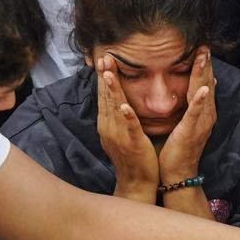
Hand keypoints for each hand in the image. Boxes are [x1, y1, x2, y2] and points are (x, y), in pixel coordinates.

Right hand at [95, 56, 158, 195]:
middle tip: (105, 56)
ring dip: (112, 90)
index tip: (103, 58)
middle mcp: (109, 127)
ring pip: (114, 108)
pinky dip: (127, 116)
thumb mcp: (120, 132)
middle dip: (105, 76)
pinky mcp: (133, 144)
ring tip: (109, 72)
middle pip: (106, 97)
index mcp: (107, 123)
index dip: (103, 77)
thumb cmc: (132, 157)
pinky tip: (124, 105)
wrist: (136, 183)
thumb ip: (118, 115)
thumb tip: (118, 99)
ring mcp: (120, 136)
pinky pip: (130, 128)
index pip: (104, 96)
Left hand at [158, 47, 215, 182]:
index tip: (203, 46)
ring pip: (203, 94)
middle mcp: (206, 115)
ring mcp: (200, 123)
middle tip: (205, 44)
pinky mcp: (190, 132)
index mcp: (203, 112)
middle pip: (207, 84)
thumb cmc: (179, 148)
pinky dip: (198, 100)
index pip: (205, 83)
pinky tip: (201, 88)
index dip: (205, 65)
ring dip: (203, 75)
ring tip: (204, 57)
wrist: (178, 173)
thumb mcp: (188, 121)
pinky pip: (195, 114)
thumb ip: (194, 104)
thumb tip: (202, 86)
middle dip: (206, 64)